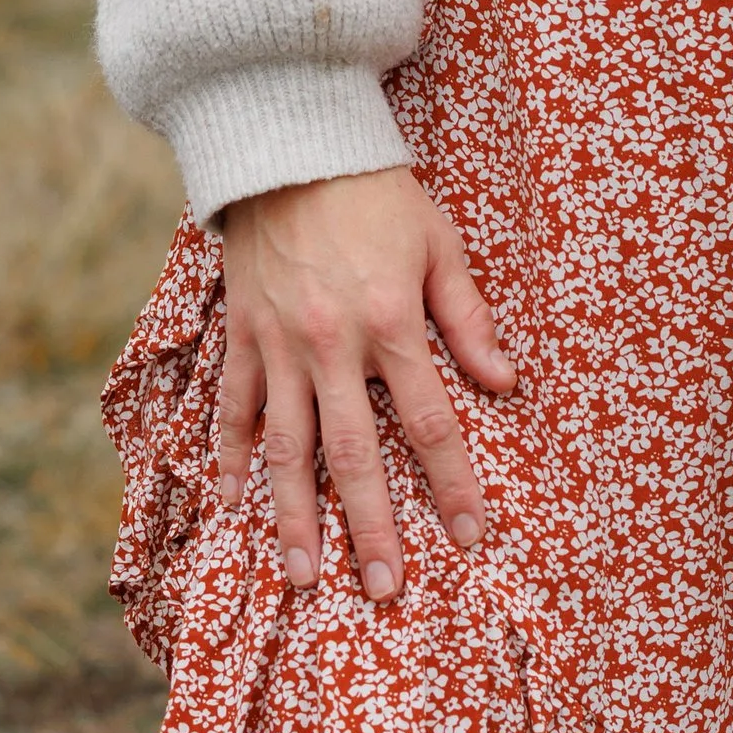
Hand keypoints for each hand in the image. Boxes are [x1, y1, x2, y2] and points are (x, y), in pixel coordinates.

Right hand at [216, 169, 515, 603]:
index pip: (430, 422)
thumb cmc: (377, 194)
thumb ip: (466, 317)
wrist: (293, 143)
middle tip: (385, 590)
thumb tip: (504, 383)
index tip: (471, 536)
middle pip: (354, 455)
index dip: (453, 484)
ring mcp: (279, 344)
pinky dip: (228, 458)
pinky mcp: (241, 334)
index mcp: (391, 322)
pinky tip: (231, 506)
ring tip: (304, 576)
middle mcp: (332, 344)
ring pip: (285, 447)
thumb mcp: (438, 243)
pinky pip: (231, 408)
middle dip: (371, 527)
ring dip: (294, 516)